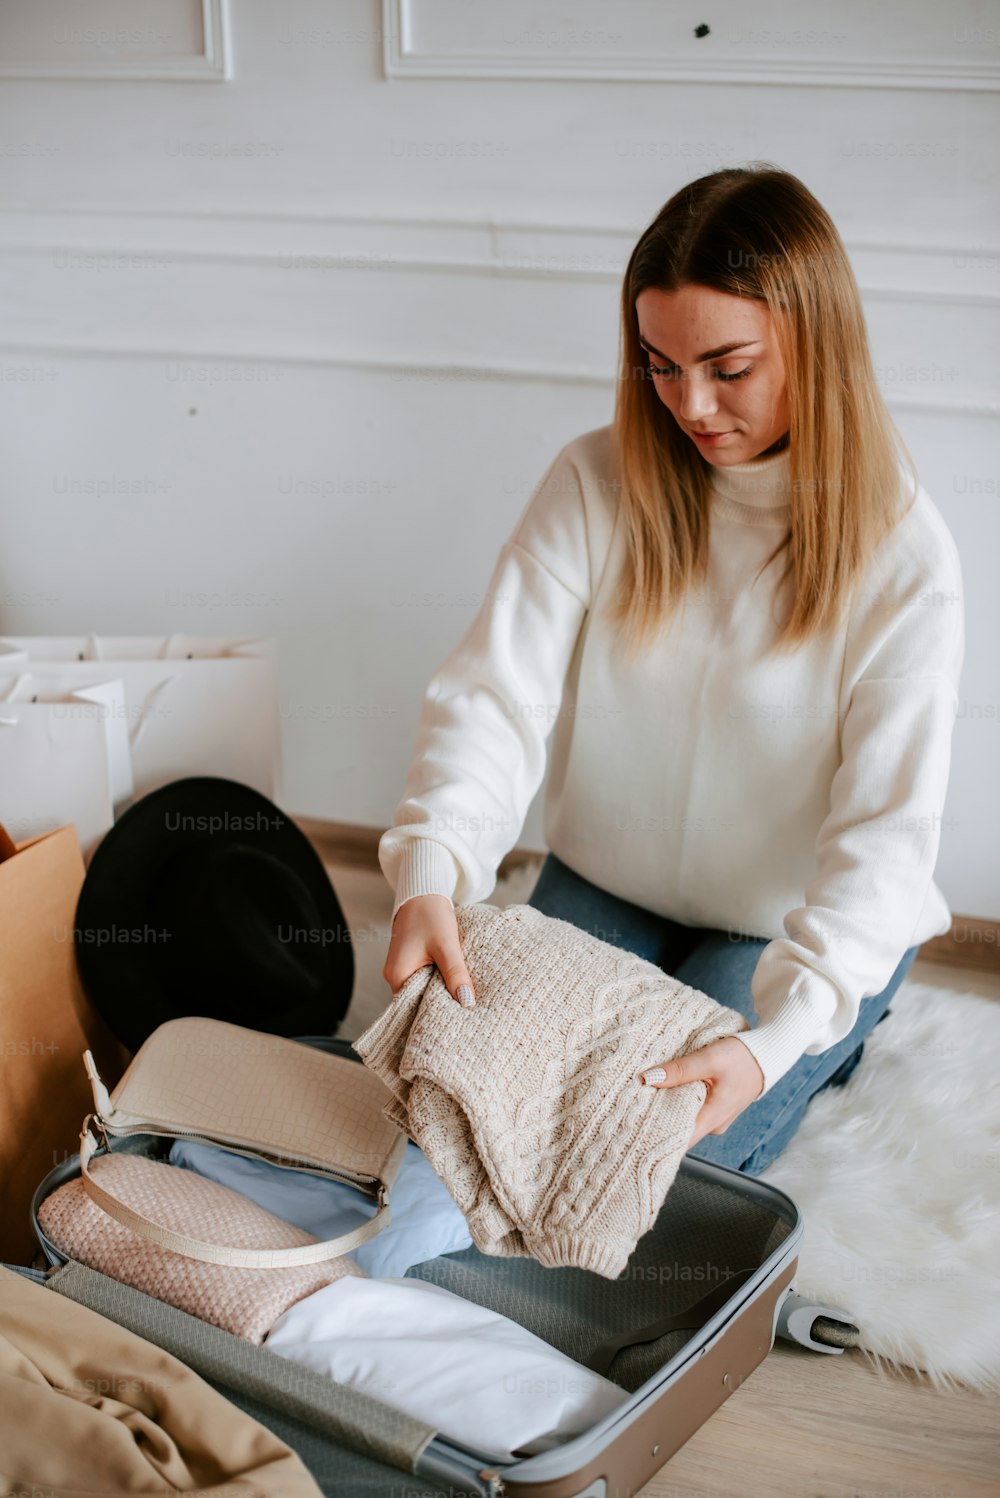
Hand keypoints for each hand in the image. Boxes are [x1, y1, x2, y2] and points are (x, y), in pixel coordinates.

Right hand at [382, 894, 476, 1006]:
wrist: (422, 892)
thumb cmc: (430, 916)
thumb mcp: (446, 946)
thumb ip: (455, 974)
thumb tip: (466, 1002)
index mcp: (398, 976)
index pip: (414, 1007)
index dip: (435, 1013)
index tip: (457, 1018)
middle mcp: (395, 976)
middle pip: (418, 1000)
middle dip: (439, 1003)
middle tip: (464, 1010)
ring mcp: (400, 969)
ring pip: (422, 989)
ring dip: (439, 990)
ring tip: (460, 997)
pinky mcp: (408, 962)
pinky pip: (423, 978)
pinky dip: (436, 980)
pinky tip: (451, 980)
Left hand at [639, 1036, 764, 1148]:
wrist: (769, 1054)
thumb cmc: (743, 1057)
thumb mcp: (709, 1058)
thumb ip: (679, 1070)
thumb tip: (647, 1078)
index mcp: (712, 1119)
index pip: (678, 1141)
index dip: (654, 1134)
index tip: (633, 1124)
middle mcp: (714, 1125)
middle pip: (678, 1129)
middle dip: (657, 1116)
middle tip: (633, 1102)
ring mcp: (716, 1117)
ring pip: (685, 1118)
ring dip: (668, 1105)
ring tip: (646, 1092)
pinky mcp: (717, 1108)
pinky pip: (693, 1109)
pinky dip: (680, 1099)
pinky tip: (667, 1088)